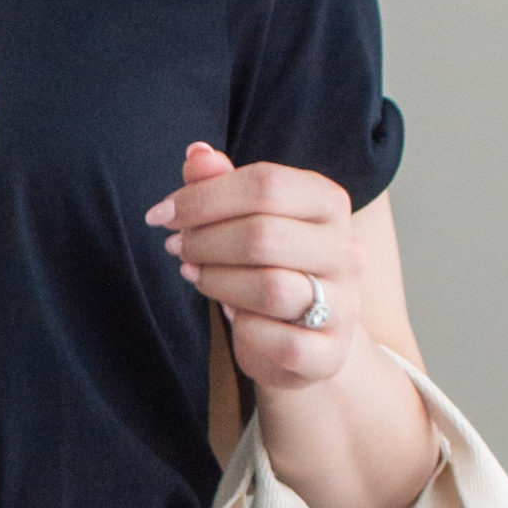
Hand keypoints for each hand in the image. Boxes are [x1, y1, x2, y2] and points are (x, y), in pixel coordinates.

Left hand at [146, 143, 363, 390]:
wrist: (311, 343)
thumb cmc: (272, 269)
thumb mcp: (247, 221)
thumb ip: (222, 186)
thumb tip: (196, 154)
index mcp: (328, 203)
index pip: (265, 184)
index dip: (203, 197)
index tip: (161, 215)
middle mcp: (346, 249)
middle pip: (264, 235)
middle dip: (204, 241)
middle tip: (176, 248)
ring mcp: (344, 303)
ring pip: (270, 288)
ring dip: (217, 282)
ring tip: (195, 276)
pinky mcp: (330, 352)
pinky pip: (280, 341)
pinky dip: (245, 332)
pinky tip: (232, 319)